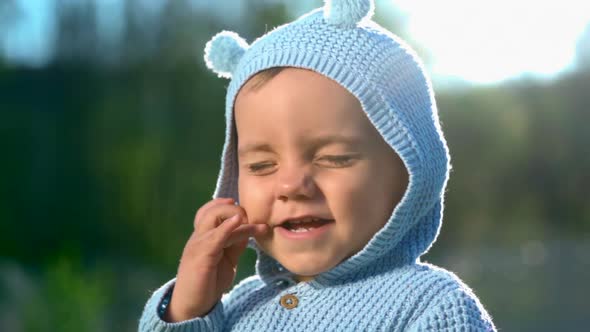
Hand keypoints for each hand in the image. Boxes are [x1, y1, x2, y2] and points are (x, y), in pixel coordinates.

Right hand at [164, 198, 268, 321]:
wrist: (192, 306)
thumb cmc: (208, 282)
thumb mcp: (227, 259)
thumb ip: (235, 244)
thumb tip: (249, 230)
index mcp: (203, 236)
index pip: (210, 210)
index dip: (226, 206)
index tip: (245, 211)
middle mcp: (198, 237)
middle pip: (212, 210)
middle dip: (235, 210)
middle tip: (253, 222)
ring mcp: (198, 244)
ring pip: (215, 218)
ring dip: (239, 219)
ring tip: (258, 227)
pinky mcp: (202, 255)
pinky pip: (215, 236)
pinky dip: (227, 226)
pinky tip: (238, 221)